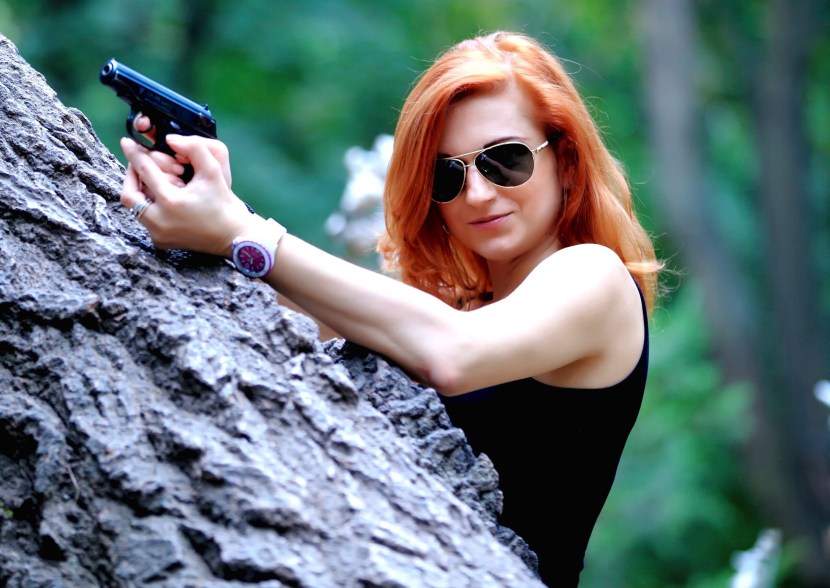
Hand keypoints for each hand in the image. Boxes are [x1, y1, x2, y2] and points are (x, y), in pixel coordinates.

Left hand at [120, 134, 253, 257]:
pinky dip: (150, 206)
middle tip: (137, 164)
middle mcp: (160, 221)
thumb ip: (194, 148)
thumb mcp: (213, 171)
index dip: (134, 154)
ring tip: (151, 181)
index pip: (144, 171)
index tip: (127, 142)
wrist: (232, 235)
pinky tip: (161, 198)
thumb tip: (170, 139)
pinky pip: (146, 219)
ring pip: (135, 208)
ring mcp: (158, 234)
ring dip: (140, 191)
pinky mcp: (160, 241)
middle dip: (130, 176)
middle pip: (129, 194)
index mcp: (171, 202)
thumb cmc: (223, 204)